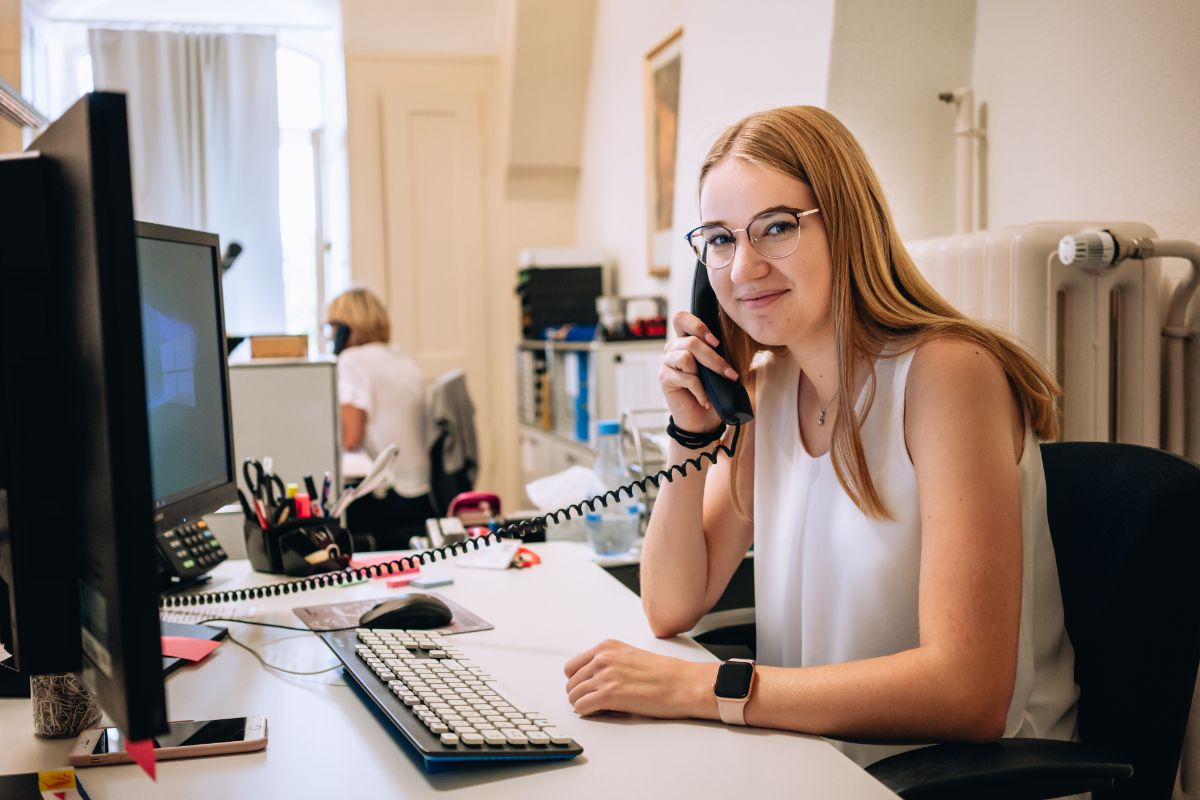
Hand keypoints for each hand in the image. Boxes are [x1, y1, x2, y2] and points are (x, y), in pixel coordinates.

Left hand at [564, 639, 716, 718]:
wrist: (683, 683)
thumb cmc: (664, 674)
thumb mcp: (630, 656)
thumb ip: (609, 663)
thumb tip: (592, 679)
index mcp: (607, 646)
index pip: (572, 666)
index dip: (579, 681)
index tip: (587, 688)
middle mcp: (603, 658)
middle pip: (570, 682)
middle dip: (581, 694)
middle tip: (595, 701)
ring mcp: (605, 675)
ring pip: (573, 696)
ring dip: (584, 704)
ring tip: (602, 707)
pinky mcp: (609, 694)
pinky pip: (582, 707)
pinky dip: (589, 713)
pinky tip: (604, 711)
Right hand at [661, 311, 738, 432]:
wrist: (702, 421)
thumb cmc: (712, 393)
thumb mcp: (720, 369)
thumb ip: (722, 353)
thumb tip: (742, 342)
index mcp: (685, 340)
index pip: (681, 318)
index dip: (697, 325)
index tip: (716, 342)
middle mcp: (672, 348)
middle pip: (691, 341)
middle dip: (714, 358)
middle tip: (729, 374)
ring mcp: (666, 362)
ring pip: (687, 355)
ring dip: (707, 373)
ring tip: (714, 388)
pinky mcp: (664, 377)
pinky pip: (686, 376)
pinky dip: (700, 390)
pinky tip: (705, 400)